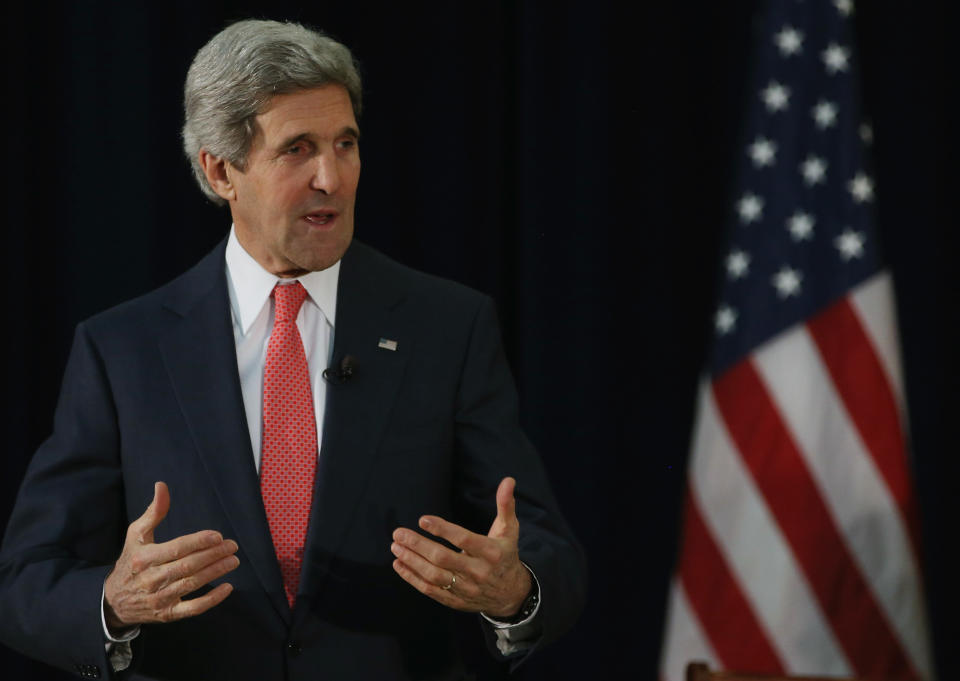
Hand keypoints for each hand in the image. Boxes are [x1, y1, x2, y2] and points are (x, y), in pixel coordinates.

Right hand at [103, 482, 238, 631]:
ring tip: (233, 560)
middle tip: (232, 546)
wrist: (114, 601)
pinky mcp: (167, 614)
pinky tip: (227, 587)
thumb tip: (162, 485)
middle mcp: (151, 579)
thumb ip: (154, 511)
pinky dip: (211, 600)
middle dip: (213, 555)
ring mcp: (159, 599)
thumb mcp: (136, 534)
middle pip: (188, 566)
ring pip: (192, 584)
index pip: (176, 549)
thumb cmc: (130, 560)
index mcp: (144, 558)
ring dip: (216, 572)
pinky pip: (192, 609)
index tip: (218, 536)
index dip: (199, 542)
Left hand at [391, 476, 530, 617]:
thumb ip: (505, 504)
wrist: (511, 594)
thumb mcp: (510, 530)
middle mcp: (478, 572)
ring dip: (412, 561)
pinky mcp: (456, 601)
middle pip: (443, 559)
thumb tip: (508, 480)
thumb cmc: (505, 555)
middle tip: (399, 533)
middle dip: (418, 545)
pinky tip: (399, 564)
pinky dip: (412, 578)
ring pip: (434, 576)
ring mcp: (466, 588)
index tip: (423, 519)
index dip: (443, 529)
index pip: (464, 540)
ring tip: (396, 547)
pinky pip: (431, 590)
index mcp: (491, 553)